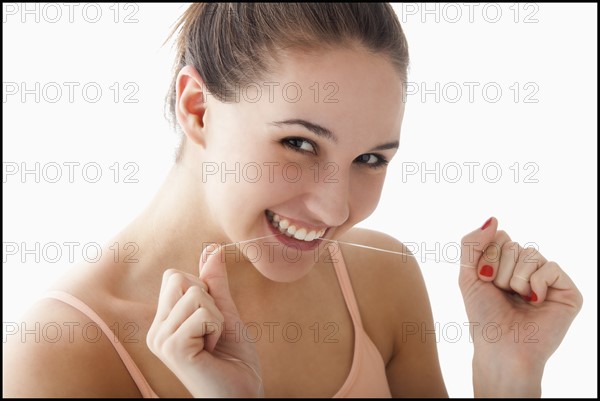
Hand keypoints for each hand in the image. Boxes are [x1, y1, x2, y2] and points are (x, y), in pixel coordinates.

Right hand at [146, 245, 262, 396]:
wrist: (242, 392)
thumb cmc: (234, 358)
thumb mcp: (225, 312)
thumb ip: (214, 282)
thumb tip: (212, 248)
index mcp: (164, 321)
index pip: (174, 276)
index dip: (201, 290)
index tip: (209, 321)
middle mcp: (156, 330)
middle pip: (178, 278)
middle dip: (207, 299)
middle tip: (211, 331)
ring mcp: (161, 339)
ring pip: (194, 295)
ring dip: (216, 317)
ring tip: (212, 343)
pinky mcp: (171, 347)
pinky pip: (202, 313)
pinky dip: (216, 328)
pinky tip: (211, 351)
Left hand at [459, 217, 582, 394]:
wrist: (501, 348)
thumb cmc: (483, 316)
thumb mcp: (467, 275)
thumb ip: (472, 243)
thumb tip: (494, 219)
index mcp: (507, 264)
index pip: (499, 237)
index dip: (486, 258)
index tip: (485, 280)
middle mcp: (529, 269)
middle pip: (513, 243)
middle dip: (499, 269)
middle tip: (502, 294)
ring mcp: (549, 280)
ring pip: (530, 253)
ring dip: (515, 279)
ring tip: (518, 300)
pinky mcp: (568, 292)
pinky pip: (549, 267)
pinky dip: (535, 284)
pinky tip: (535, 302)